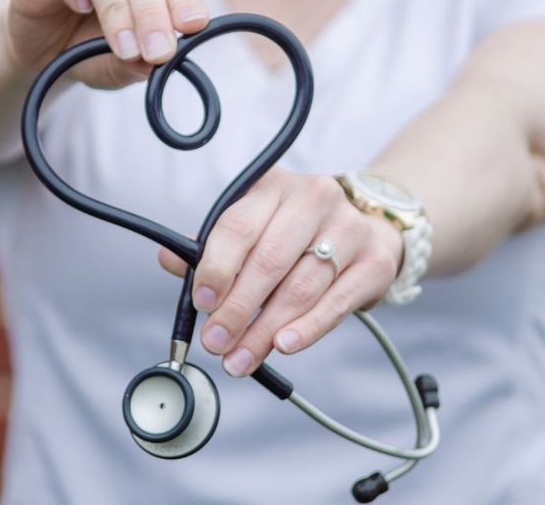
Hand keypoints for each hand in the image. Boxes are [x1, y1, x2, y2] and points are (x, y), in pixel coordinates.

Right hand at [6, 0, 208, 88]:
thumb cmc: (94, 45)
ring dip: (117, 10)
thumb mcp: (125, 62)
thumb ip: (140, 62)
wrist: (47, 51)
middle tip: (158, 51)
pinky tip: (81, 7)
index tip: (191, 26)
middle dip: (152, 13)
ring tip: (125, 47)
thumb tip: (156, 64)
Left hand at [158, 168, 403, 376]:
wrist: (367, 229)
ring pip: (300, 287)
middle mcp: (314, 198)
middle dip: (237, 309)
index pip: (238, 226)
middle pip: (269, 261)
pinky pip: (337, 302)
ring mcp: (349, 228)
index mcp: (273, 186)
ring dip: (266, 330)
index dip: (216, 268)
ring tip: (240, 358)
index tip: (201, 304)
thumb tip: (170, 260)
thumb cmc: (295, 234)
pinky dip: (308, 328)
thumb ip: (212, 247)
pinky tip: (284, 346)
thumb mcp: (254, 227)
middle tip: (216, 342)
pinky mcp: (374, 262)